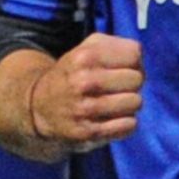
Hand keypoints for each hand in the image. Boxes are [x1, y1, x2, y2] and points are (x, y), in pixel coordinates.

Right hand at [29, 33, 143, 151]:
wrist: (39, 107)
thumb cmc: (72, 75)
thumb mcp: (85, 49)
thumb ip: (114, 45)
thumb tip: (139, 57)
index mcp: (84, 57)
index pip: (133, 54)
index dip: (133, 61)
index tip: (122, 68)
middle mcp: (84, 82)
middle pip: (137, 79)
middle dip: (131, 83)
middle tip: (117, 88)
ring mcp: (85, 109)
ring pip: (135, 102)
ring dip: (129, 104)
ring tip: (114, 103)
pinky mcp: (89, 133)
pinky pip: (129, 125)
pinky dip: (125, 123)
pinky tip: (112, 119)